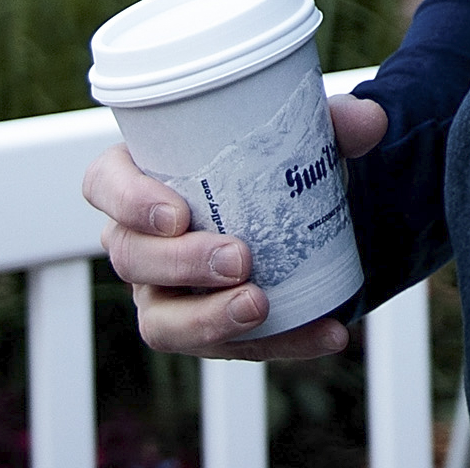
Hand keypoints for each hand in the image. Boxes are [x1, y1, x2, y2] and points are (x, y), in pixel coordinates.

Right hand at [84, 92, 390, 359]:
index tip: (176, 212)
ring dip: (209, 319)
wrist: (298, 217)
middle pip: (132, 258)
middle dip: (180, 264)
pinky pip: (231, 350)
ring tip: (262, 305)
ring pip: (162, 322)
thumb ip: (333, 122)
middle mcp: (139, 241)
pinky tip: (328, 334)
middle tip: (238, 258)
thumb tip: (367, 120)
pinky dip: (282, 344)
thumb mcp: (297, 134)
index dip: (126, 201)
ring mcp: (164, 295)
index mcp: (139, 176)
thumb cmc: (268, 163)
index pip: (103, 185)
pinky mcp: (205, 332)